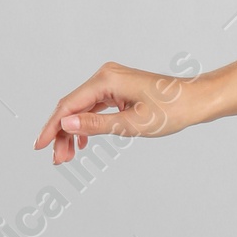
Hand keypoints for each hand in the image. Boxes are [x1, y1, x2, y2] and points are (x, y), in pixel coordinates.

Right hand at [35, 61, 206, 166]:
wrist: (197, 101)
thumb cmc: (171, 111)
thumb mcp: (132, 124)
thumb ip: (96, 125)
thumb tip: (65, 125)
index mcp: (106, 80)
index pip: (69, 105)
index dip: (52, 127)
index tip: (39, 147)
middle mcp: (105, 75)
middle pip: (72, 106)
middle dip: (62, 134)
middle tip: (58, 160)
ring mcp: (112, 80)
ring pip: (82, 108)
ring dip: (73, 131)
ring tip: (68, 156)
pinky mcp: (118, 88)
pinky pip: (95, 106)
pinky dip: (87, 123)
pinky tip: (82, 142)